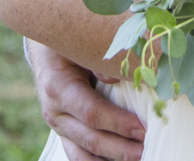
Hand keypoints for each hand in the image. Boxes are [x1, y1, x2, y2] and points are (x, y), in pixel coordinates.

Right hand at [26, 40, 145, 160]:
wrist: (46, 51)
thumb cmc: (69, 43)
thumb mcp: (80, 44)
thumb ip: (97, 59)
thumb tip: (116, 77)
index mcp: (58, 87)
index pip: (91, 112)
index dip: (117, 123)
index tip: (142, 129)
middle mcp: (55, 111)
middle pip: (90, 138)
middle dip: (120, 148)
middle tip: (147, 150)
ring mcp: (58, 127)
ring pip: (84, 154)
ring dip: (112, 159)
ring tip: (139, 159)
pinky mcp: (65, 134)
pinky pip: (80, 156)